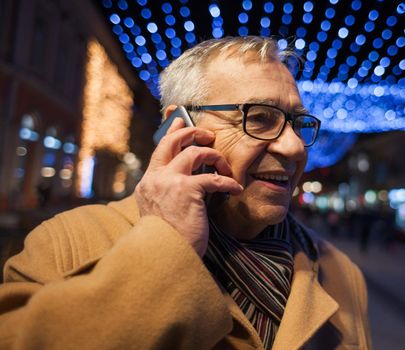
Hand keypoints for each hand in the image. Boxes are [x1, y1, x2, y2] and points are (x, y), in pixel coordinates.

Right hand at [135, 118, 242, 256]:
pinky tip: (236, 189)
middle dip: (193, 132)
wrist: (164, 257)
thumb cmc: (168, 239)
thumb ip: (168, 193)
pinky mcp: (188, 190)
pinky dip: (228, 182)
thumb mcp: (160, 211)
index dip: (172, 134)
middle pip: (173, 141)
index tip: (181, 123)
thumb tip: (190, 181)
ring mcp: (170, 182)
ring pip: (196, 153)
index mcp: (148, 184)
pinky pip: (214, 178)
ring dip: (216, 157)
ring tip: (227, 169)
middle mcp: (156, 178)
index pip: (160, 150)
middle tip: (209, 134)